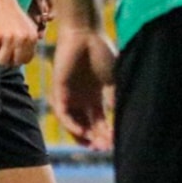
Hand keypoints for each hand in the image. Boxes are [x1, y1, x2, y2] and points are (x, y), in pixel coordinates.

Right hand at [0, 0, 40, 66]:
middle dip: (5, 58)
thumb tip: (23, 61)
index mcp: (32, 37)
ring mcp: (8, 38)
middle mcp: (23, 39)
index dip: (16, 58)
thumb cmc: (10, 11)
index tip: (10, 51)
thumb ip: (27, 42)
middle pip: (13, 63)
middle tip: (0, 48)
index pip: (25, 60)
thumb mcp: (26, 26)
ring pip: (1, 61)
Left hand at [53, 27, 117, 150]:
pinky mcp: (59, 90)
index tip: (115, 143)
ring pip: (73, 123)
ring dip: (83, 136)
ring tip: (94, 144)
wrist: (85, 33)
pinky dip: (72, 124)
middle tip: (104, 149)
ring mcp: (70, 95)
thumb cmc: (102, 51)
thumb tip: (122, 118)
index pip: (99, 122)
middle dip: (96, 139)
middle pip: (87, 126)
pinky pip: (63, 113)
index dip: (106, 134)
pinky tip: (82, 131)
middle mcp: (82, 99)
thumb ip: (115, 98)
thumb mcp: (113, 79)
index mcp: (96, 96)